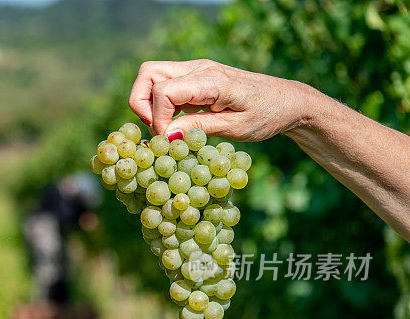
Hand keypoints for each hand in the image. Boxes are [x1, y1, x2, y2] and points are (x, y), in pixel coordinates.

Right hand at [129, 59, 310, 141]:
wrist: (287, 101)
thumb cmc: (267, 116)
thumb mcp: (236, 129)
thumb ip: (199, 128)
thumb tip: (167, 135)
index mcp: (211, 81)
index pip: (163, 91)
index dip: (158, 119)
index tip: (170, 139)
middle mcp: (199, 68)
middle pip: (147, 73)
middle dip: (141, 103)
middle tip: (157, 129)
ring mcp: (196, 69)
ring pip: (151, 75)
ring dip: (148, 102)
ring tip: (164, 126)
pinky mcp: (196, 75)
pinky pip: (164, 81)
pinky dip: (159, 101)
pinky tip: (174, 121)